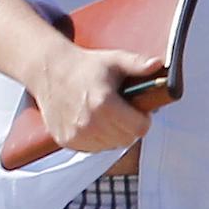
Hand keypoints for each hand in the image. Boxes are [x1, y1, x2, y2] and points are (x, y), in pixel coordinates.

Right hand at [30, 44, 162, 153]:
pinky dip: (99, 139)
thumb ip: (138, 64)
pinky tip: (95, 121)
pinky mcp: (66, 141)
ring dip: (115, 134)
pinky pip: (94, 148)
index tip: (139, 109)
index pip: (139, 128)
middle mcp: (89, 123)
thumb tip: (158, 64)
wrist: (50, 72)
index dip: (144, 119)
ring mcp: (76, 134)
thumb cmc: (86, 66)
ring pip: (111, 146)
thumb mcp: (115, 60)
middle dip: (131, 126)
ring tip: (110, 115)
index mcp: (104, 103)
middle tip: (125, 111)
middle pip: (127, 139)